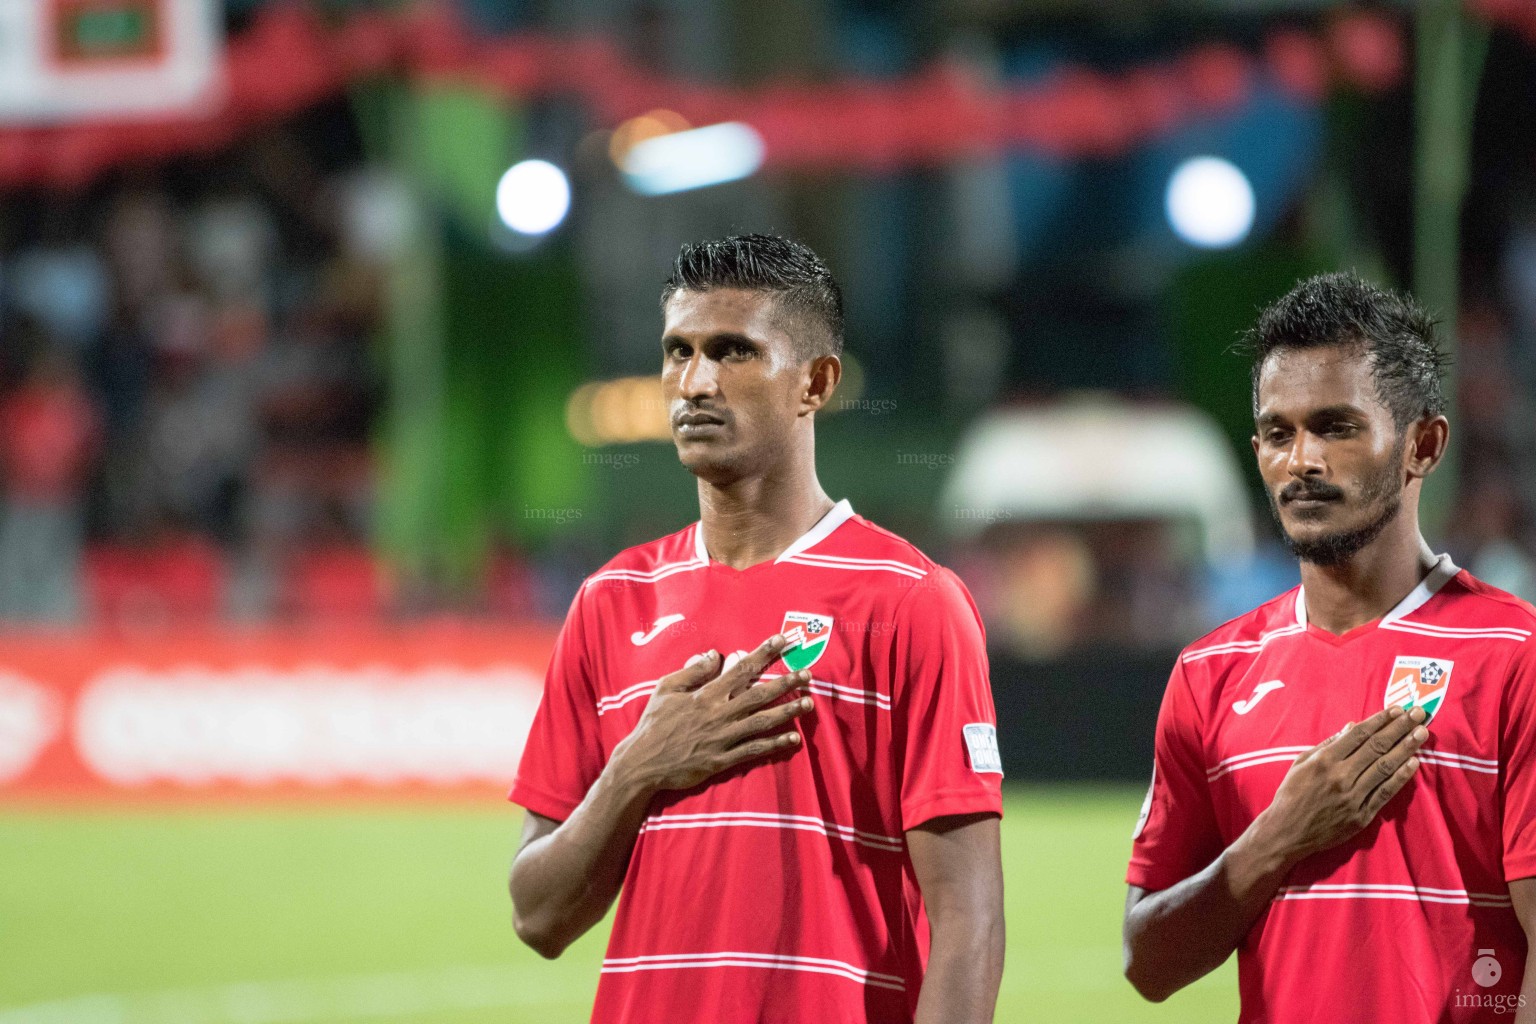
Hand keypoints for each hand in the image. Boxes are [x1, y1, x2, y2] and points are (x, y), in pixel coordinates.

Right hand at [612, 634, 814, 793]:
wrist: (642, 763)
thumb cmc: (653, 724)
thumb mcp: (665, 689)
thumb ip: (691, 671)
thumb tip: (713, 654)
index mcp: (706, 694)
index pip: (741, 668)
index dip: (763, 653)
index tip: (782, 641)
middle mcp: (718, 714)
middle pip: (759, 694)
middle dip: (786, 682)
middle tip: (808, 674)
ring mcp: (722, 738)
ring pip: (762, 722)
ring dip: (788, 711)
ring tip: (809, 703)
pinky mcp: (722, 760)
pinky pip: (754, 750)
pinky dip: (775, 744)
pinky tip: (794, 738)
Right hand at [1255, 705, 1427, 866]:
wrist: (1286, 832)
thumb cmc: (1291, 794)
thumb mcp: (1301, 763)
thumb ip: (1328, 745)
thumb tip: (1352, 727)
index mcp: (1324, 760)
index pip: (1359, 735)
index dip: (1381, 720)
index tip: (1398, 710)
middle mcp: (1341, 776)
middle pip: (1377, 747)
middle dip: (1400, 729)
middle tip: (1418, 715)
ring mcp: (1353, 797)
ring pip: (1385, 768)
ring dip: (1406, 748)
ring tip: (1422, 733)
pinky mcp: (1361, 816)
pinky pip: (1385, 793)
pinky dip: (1401, 777)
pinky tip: (1413, 763)